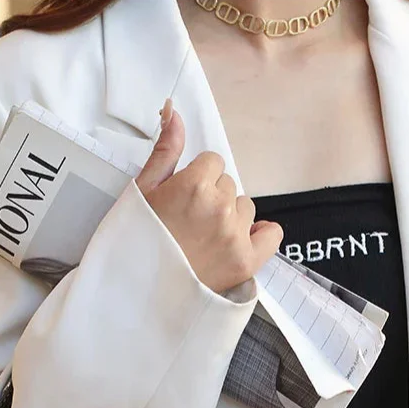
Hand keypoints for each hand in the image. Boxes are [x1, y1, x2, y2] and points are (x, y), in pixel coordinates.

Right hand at [135, 98, 282, 295]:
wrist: (137, 295)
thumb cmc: (136, 243)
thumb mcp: (142, 192)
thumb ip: (165, 151)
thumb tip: (175, 112)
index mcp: (194, 184)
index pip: (213, 163)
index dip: (197, 181)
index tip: (183, 202)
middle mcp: (219, 207)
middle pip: (229, 186)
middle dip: (213, 200)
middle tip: (189, 227)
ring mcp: (235, 236)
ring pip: (245, 209)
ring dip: (231, 220)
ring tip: (203, 242)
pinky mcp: (246, 262)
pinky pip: (272, 235)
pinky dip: (261, 236)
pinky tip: (241, 243)